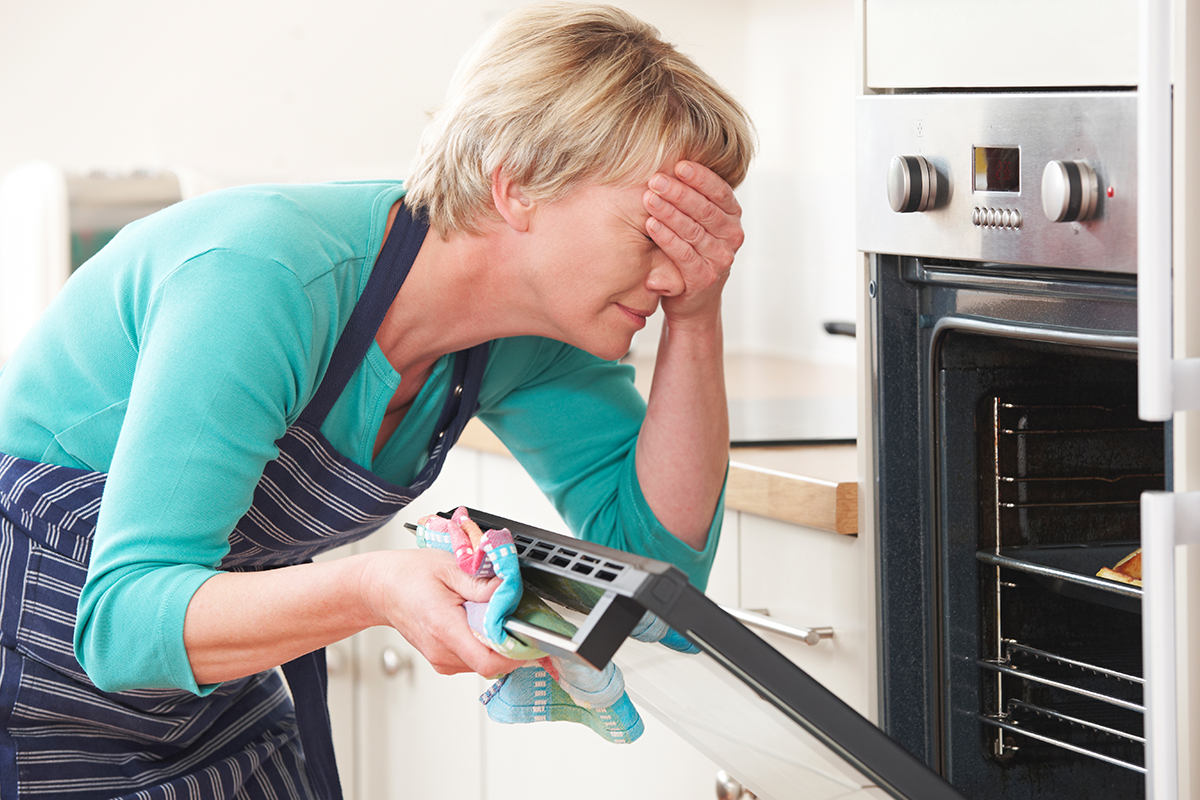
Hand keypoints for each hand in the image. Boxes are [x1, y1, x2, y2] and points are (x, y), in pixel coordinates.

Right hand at [361, 548, 525, 677]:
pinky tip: (478, 622)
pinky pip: (474, 659)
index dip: (517, 653)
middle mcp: (443, 651)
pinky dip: (485, 644)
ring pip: (485, 663)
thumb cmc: (409, 575)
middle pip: (492, 664)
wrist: (380, 588)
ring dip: (498, 643)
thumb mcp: (449, 566)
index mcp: (444, 628)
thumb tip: (509, 592)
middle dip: (512, 643)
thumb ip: (482, 583)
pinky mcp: (443, 660)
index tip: (532, 636)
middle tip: (517, 616)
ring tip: (492, 614)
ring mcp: (442, 660)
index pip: (489, 661)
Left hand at [643, 161, 744, 325]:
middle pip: (705, 209)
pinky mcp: (704, 278)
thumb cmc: (690, 251)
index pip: (720, 192)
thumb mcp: (696, 222)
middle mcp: (731, 237)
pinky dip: (666, 238)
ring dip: (669, 212)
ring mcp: (720, 259)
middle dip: (679, 192)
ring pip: (694, 230)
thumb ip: (691, 199)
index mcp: (732, 217)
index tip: (679, 164)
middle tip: (656, 179)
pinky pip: (684, 254)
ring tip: (649, 198)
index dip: (700, 177)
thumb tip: (668, 161)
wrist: (692, 299)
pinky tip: (650, 224)